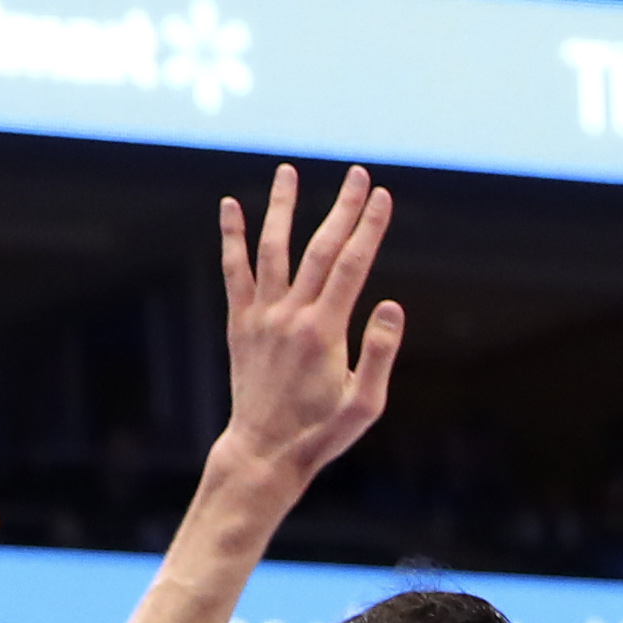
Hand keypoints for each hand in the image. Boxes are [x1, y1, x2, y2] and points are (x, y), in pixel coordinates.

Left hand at [215, 164, 403, 486]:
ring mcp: (261, 316)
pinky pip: (234, 272)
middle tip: (357, 174)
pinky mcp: (240, 324)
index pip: (352, 266)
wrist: (263, 452)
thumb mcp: (365, 405)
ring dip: (281, 207)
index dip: (368, 228)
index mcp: (324, 332)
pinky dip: (232, 237)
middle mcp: (290, 316)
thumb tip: (390, 305)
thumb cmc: (321, 434)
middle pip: (319, 248)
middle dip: (341, 208)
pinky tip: (231, 207)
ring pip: (272, 249)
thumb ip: (379, 353)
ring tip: (288, 171)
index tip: (382, 197)